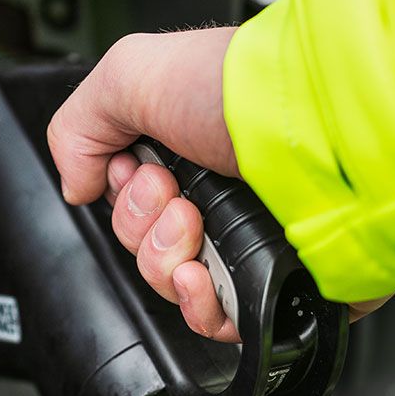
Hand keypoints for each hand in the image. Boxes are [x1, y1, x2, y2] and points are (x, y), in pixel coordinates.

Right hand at [47, 28, 388, 341]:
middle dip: (142, 224)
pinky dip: (198, 307)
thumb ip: (78, 127)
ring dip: (164, 261)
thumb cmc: (242, 94)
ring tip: (193, 225)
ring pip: (172, 287)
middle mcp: (219, 195)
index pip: (128, 201)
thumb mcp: (129, 72)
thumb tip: (76, 187)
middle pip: (143, 247)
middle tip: (174, 191)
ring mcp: (248, 242)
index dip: (122, 195)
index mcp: (188, 150)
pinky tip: (201, 277)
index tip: (139, 168)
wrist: (318, 133)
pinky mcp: (278, 284)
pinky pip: (218, 323)